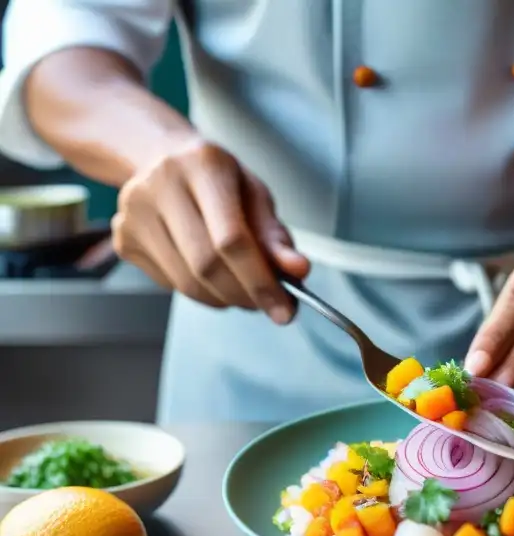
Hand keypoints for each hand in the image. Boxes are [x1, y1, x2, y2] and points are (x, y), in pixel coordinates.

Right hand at [112, 138, 308, 323]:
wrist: (161, 157)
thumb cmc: (216, 179)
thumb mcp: (255, 196)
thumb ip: (276, 237)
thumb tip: (297, 271)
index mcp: (204, 165)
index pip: (232, 239)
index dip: (260, 281)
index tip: (284, 308)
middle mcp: (161, 184)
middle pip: (206, 265)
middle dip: (244, 295)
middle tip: (268, 306)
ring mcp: (134, 212)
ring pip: (187, 282)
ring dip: (225, 299)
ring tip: (244, 292)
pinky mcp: (123, 239)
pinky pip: (171, 285)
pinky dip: (201, 293)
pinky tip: (212, 278)